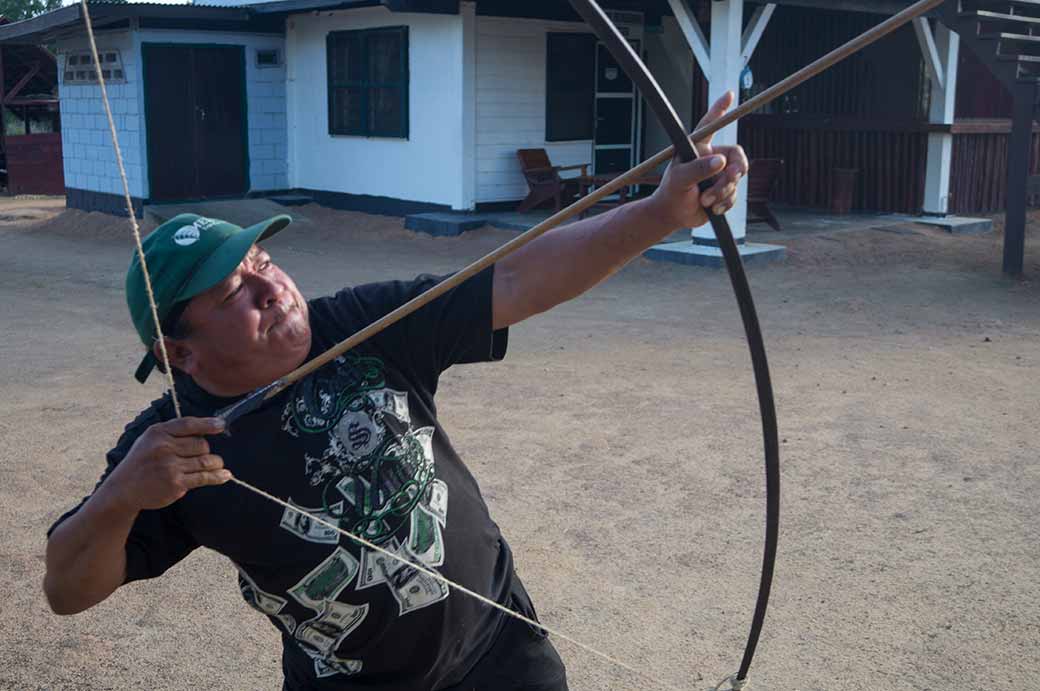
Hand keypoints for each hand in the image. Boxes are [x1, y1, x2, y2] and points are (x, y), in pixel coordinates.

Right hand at [103, 416, 230, 512]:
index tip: (221, 425)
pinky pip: (204, 477)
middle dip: (206, 449)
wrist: (124, 489)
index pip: (188, 424)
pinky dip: (218, 476)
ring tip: (217, 464)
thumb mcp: (150, 440)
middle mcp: (164, 448)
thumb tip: (206, 427)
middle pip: (202, 444)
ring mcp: (170, 467)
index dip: (208, 424)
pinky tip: (225, 475)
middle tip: (202, 454)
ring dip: (216, 463)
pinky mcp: (176, 483)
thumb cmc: (142, 461)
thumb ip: (173, 432)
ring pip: (206, 461)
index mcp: (158, 433)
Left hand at [646, 91, 749, 229]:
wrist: (674, 215)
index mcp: (699, 147)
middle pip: (737, 157)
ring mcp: (720, 174)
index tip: (729, 94)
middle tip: (731, 178)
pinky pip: (735, 194)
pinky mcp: (725, 190)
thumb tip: (721, 162)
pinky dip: (725, 203)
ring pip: (736, 180)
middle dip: (735, 172)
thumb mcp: (681, 179)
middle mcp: (713, 157)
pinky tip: (712, 208)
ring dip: (723, 192)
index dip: (719, 109)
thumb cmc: (672, 192)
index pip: (710, 125)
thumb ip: (699, 169)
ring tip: (705, 201)